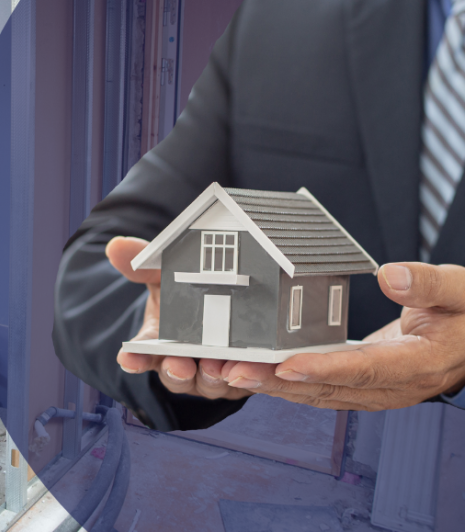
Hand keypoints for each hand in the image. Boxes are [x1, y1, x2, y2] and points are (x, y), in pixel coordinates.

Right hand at [109, 236, 249, 400]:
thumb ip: (141, 264)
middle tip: (179, 365)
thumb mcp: (164, 276)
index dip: (134, 359)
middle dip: (177, 372)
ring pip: (209, 384)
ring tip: (217, 367)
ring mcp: (210, 376)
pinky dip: (248, 377)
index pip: (141, 356)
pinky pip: (245, 383)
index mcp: (158, 346)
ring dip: (212, 378)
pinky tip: (252, 368)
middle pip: (175, 376)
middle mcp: (182, 365)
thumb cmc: (185, 297)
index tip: (127, 358)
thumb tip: (117, 245)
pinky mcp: (241, 379)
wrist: (227, 303)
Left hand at [223, 263, 464, 410]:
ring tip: (227, 372)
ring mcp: (377, 389)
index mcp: (420, 363)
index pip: (365, 369)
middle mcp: (394, 385)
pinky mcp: (362, 383)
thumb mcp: (462, 289)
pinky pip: (319, 387)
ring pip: (317, 393)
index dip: (323, 368)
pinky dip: (284, 383)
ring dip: (271, 385)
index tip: (284, 365)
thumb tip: (390, 276)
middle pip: (328, 387)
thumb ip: (429, 283)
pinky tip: (253, 372)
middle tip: (231, 370)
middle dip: (276, 382)